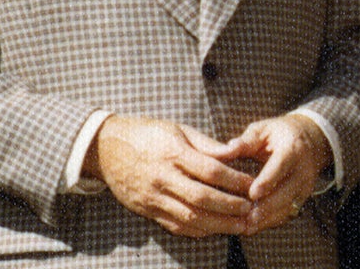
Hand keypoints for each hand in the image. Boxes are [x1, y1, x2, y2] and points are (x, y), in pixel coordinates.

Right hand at [84, 115, 255, 237]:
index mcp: (173, 153)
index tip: (252, 184)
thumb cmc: (148, 134)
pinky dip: (197, 230)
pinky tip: (215, 229)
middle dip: (229, 207)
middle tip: (251, 210)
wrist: (106, 149)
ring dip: (218, 224)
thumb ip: (207, 144)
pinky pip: (175, 225)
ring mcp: (153, 197)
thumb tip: (234, 152)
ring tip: (240, 225)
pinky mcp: (147, 210)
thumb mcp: (178, 129)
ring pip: (189, 217)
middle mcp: (162, 178)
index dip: (234, 180)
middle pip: (201, 198)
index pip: (210, 171)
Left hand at [216, 113, 333, 233]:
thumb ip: (245, 141)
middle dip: (267, 207)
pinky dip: (270, 222)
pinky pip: (287, 214)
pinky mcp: (302, 198)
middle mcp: (303, 170)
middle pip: (286, 192)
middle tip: (247, 219)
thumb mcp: (263, 130)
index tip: (253, 193)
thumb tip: (224, 151)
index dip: (268, 180)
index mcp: (292, 149)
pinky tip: (252, 227)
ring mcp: (304, 186)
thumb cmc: (278, 134)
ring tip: (246, 228)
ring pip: (288, 207)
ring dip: (267, 219)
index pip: (281, 166)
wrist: (310, 141)